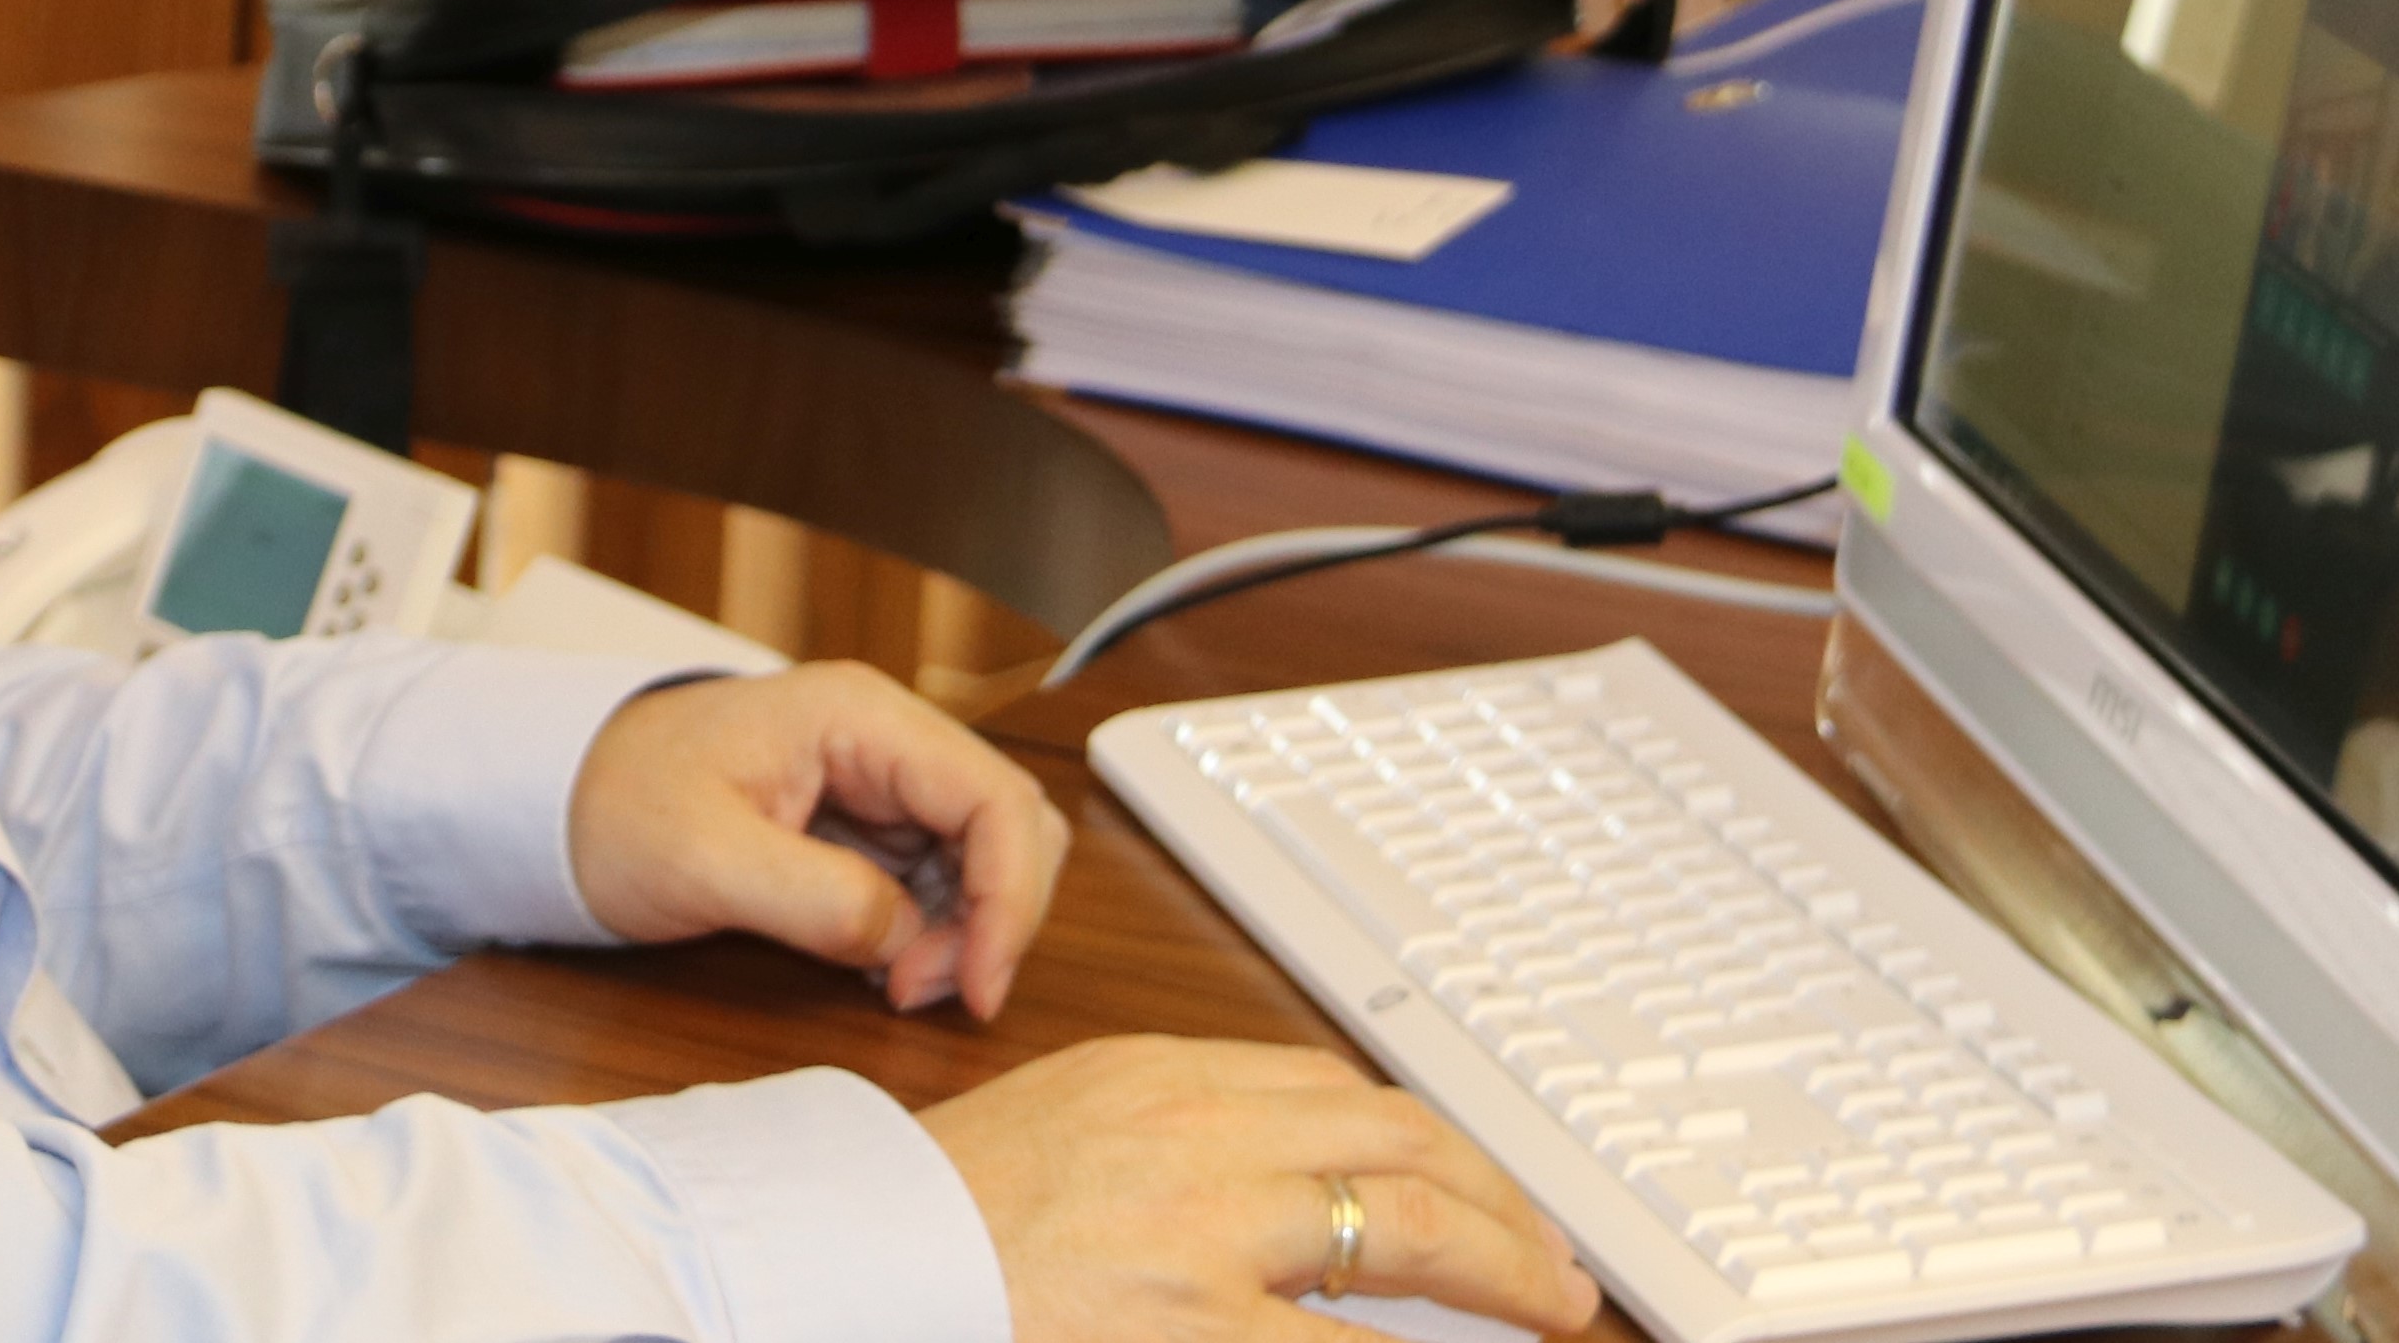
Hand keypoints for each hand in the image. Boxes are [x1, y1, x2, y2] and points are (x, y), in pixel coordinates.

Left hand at [565, 661, 1070, 1017]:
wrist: (558, 799)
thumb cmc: (616, 804)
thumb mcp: (702, 859)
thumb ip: (811, 898)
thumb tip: (903, 940)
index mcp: (858, 717)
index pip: (994, 797)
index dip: (1010, 898)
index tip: (977, 985)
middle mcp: (884, 738)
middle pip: (1010, 825)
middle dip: (992, 918)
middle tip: (922, 991)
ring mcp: (878, 780)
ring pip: (983, 856)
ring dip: (963, 931)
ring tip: (894, 984)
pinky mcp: (864, 824)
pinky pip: (937, 878)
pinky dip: (930, 931)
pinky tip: (881, 966)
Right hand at [921, 1036, 1601, 1340]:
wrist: (842, 1262)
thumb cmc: (929, 1215)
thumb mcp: (1064, 1128)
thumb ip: (1174, 1137)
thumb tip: (1292, 1187)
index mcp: (1162, 1080)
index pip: (1341, 1090)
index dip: (1436, 1141)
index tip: (1480, 1185)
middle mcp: (1200, 1138)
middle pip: (1404, 1144)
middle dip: (1504, 1204)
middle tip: (1557, 1267)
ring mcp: (1205, 1236)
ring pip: (1410, 1228)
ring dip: (1505, 1272)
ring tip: (1552, 1311)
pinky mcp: (1192, 1329)